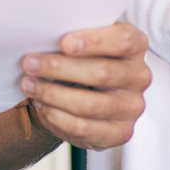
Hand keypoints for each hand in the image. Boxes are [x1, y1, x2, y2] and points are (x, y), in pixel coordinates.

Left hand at [18, 22, 149, 150]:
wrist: (86, 93)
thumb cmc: (84, 59)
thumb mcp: (85, 41)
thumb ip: (75, 36)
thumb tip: (44, 37)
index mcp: (136, 46)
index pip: (123, 41)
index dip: (94, 41)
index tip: (64, 43)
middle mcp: (140, 76)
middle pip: (102, 72)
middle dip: (59, 68)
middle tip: (29, 63)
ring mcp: (132, 107)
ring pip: (88, 104)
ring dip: (52, 94)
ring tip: (29, 85)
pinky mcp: (120, 133)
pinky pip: (83, 127)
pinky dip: (56, 116)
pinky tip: (42, 105)